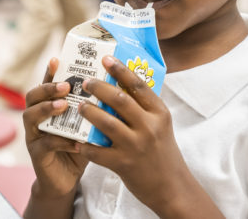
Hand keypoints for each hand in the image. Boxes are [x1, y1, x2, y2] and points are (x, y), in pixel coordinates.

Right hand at [23, 58, 88, 198]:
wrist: (66, 179)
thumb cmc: (78, 145)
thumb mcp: (85, 124)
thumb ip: (93, 108)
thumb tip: (116, 87)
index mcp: (48, 106)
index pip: (46, 84)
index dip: (49, 72)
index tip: (57, 59)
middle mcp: (36, 117)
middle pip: (32, 96)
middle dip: (47, 88)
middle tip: (65, 85)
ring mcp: (33, 135)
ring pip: (31, 116)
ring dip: (47, 109)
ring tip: (63, 105)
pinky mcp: (37, 154)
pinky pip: (45, 144)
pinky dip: (61, 141)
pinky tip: (76, 141)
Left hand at [76, 56, 222, 217]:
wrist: (171, 187)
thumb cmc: (162, 152)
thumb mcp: (160, 125)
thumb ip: (144, 108)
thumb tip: (123, 82)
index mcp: (159, 114)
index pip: (138, 85)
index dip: (121, 70)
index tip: (106, 59)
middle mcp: (149, 127)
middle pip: (119, 99)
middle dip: (99, 88)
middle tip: (86, 82)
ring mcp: (135, 146)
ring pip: (106, 122)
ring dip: (89, 112)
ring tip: (80, 106)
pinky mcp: (123, 164)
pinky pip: (98, 151)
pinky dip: (85, 145)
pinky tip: (76, 140)